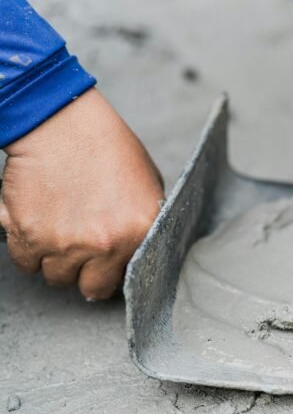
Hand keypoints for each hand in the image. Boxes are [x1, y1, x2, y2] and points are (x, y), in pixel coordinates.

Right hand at [0, 88, 163, 299]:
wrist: (63, 124)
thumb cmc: (107, 148)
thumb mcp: (147, 187)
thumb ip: (143, 224)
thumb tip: (139, 251)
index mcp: (139, 232)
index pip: (127, 280)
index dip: (115, 273)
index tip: (109, 268)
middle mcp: (103, 245)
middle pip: (89, 288)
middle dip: (86, 273)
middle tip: (83, 252)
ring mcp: (63, 244)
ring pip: (54, 277)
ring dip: (55, 260)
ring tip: (61, 231)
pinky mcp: (27, 236)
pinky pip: (24, 262)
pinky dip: (28, 248)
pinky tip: (39, 224)